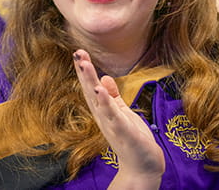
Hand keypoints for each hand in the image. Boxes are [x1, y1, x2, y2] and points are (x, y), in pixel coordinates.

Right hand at [73, 50, 164, 183]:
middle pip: (91, 91)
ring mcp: (112, 124)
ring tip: (84, 64)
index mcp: (104, 111)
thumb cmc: (132, 139)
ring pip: (98, 101)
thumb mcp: (123, 113)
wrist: (141, 166)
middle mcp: (104, 117)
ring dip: (91, 82)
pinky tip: (100, 89)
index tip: (79, 52)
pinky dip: (106, 102)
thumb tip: (104, 79)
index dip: (85, 71)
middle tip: (77, 52)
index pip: (92, 88)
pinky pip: (113, 115)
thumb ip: (114, 97)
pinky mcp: (124, 131)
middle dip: (84, 72)